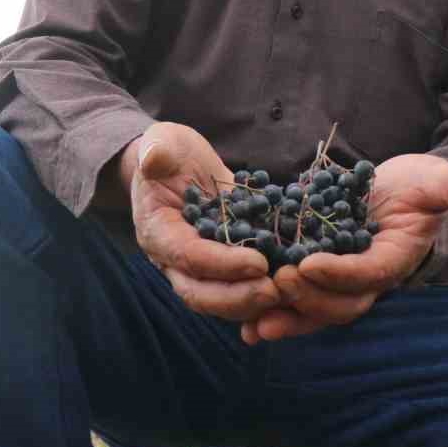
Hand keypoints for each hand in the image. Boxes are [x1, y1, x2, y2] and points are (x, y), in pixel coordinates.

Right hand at [129, 123, 282, 322]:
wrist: (176, 166)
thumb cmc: (168, 153)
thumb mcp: (162, 143)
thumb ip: (157, 151)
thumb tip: (154, 159)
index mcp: (157, 231)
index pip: (188, 256)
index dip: (222, 263)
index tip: (258, 262)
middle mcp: (174, 259)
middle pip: (201, 293)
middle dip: (239, 297)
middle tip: (276, 291)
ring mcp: (198, 267)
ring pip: (220, 300)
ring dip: (253, 303)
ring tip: (289, 295)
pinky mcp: (222, 266)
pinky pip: (239, 289)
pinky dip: (263, 297)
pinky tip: (293, 293)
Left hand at [240, 153, 447, 343]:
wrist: (400, 195)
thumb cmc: (419, 187)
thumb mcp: (434, 181)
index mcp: (392, 260)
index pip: (368, 275)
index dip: (339, 274)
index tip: (309, 265)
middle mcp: (366, 281)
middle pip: (338, 304)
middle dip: (307, 299)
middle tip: (278, 282)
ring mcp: (339, 284)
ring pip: (313, 312)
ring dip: (284, 318)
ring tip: (252, 322)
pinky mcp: (317, 277)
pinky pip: (295, 304)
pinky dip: (272, 315)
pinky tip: (244, 327)